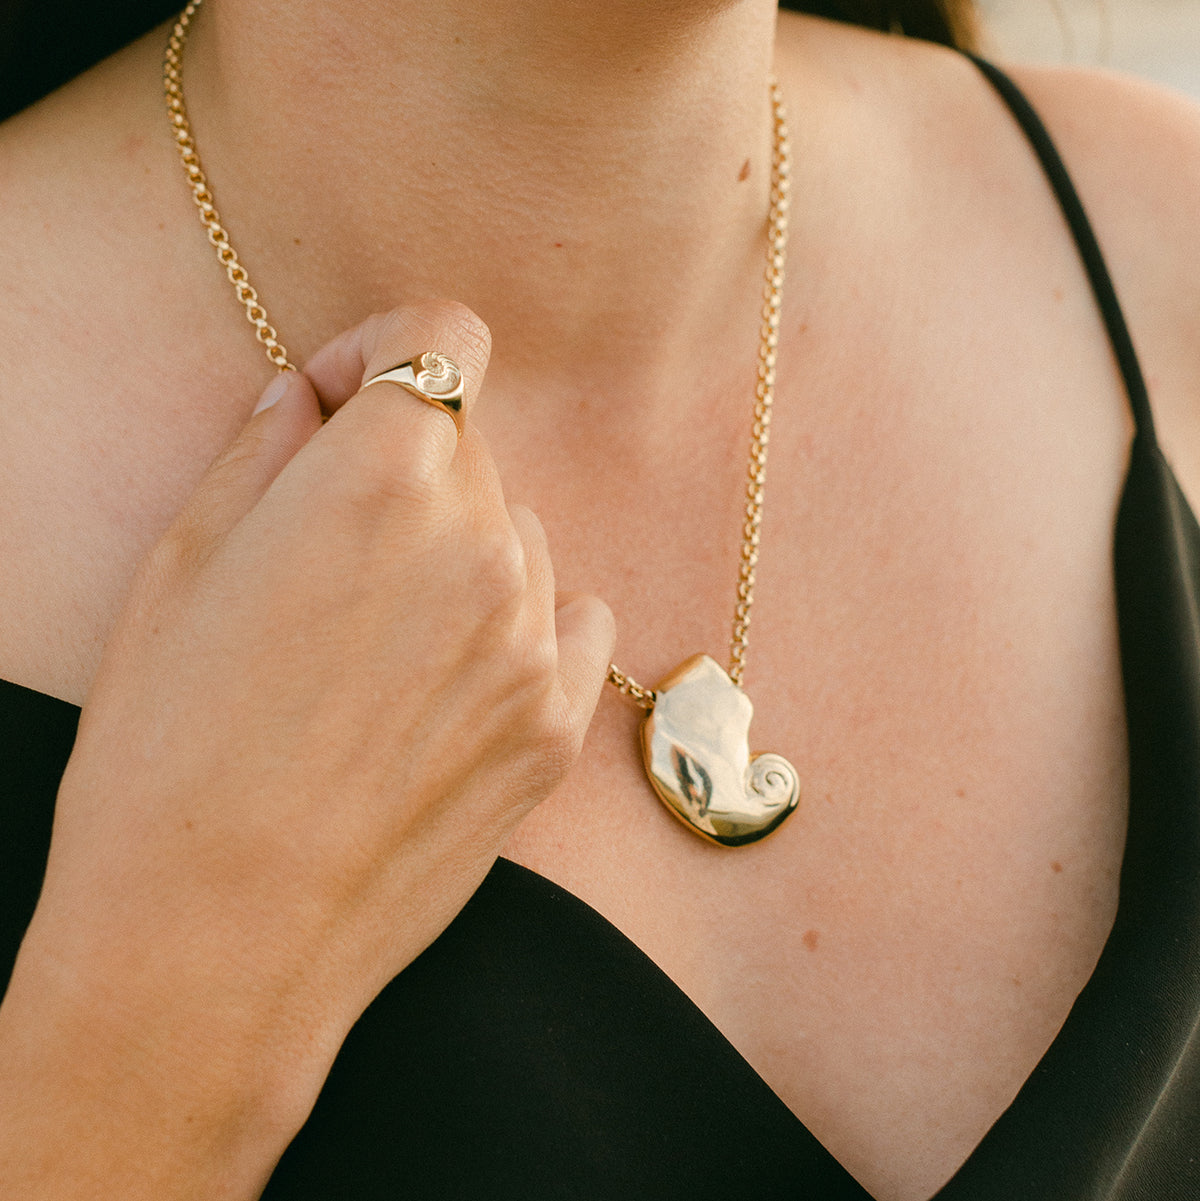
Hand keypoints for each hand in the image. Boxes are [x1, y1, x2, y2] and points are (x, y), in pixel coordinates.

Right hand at [0, 301, 612, 1198]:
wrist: (216, 937)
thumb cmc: (166, 755)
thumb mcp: (178, 569)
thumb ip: (263, 452)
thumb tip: (309, 395)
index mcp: (382, 476)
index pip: (441, 337)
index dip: (386, 354)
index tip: (345, 398)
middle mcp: (482, 541)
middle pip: (470, 447)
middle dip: (406, 469)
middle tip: (331, 550)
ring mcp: (532, 638)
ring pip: (517, 534)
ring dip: (462, 550)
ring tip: (378, 643)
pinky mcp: (557, 723)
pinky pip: (571, 619)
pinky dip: (524, 622)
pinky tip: (455, 675)